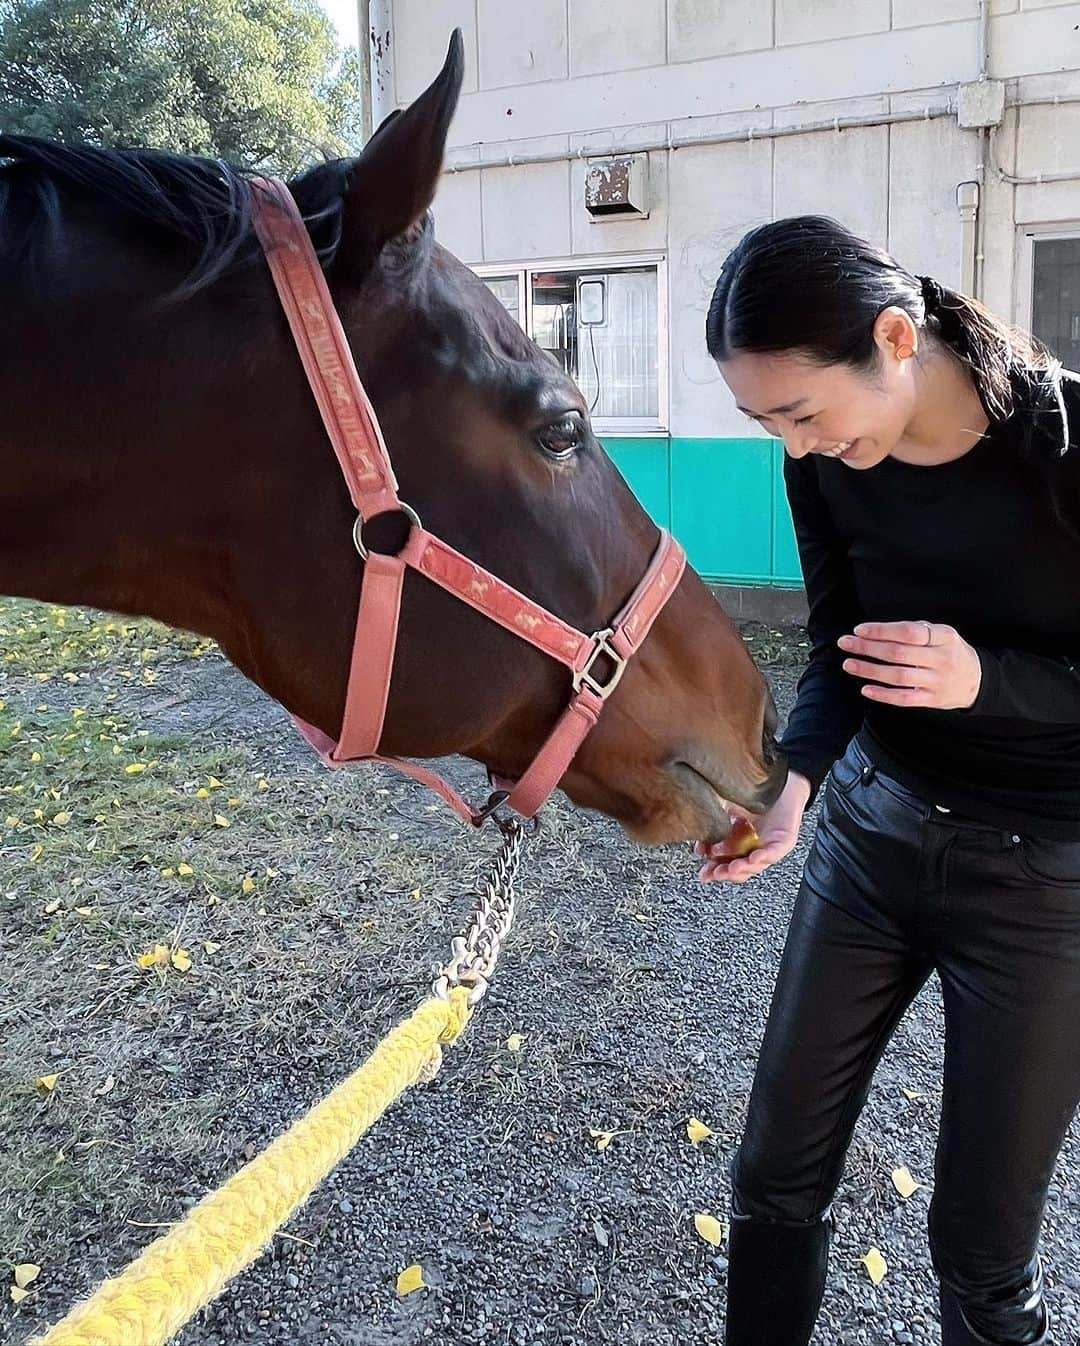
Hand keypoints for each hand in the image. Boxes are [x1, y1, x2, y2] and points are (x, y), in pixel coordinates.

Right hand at [694, 771, 810, 883]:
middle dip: (725, 874)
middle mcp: (754, 849)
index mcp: (739, 844)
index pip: (725, 863)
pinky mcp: (784, 841)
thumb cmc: (756, 794)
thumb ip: (713, 817)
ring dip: (743, 869)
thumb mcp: (728, 806)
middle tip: (714, 874)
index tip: (703, 873)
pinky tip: (754, 858)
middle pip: (740, 870)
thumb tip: (694, 826)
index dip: (713, 870)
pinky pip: (774, 853)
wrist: (782, 780)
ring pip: (756, 866)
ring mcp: (770, 847)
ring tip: (731, 868)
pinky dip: (764, 856)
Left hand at [838, 621, 981, 709]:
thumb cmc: (951, 652)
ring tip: (849, 664)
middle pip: (899, 653)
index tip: (859, 629)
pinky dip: (883, 694)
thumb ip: (916, 631)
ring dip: (870, 670)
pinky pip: (904, 698)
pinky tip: (866, 689)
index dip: (882, 630)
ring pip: (898, 676)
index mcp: (944, 637)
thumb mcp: (943, 634)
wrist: (978, 681)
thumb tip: (878, 631)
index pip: (909, 632)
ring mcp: (937, 681)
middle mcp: (941, 659)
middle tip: (846, 643)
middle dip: (868, 648)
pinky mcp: (932, 700)